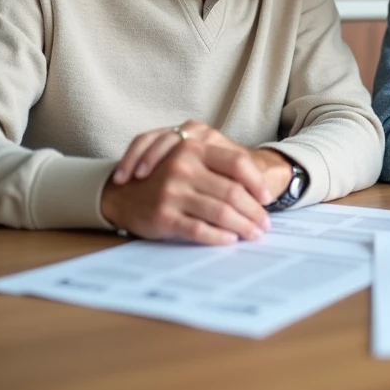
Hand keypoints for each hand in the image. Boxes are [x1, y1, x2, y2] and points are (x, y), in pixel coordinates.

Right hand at [101, 123, 274, 244]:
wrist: (120, 194)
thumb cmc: (164, 178)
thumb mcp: (187, 162)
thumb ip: (216, 167)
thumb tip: (257, 191)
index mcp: (193, 148)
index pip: (237, 163)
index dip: (257, 182)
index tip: (268, 198)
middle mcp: (183, 167)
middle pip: (233, 191)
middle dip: (254, 211)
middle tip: (265, 224)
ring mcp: (172, 192)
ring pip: (221, 212)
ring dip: (243, 226)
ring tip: (254, 234)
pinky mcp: (164, 216)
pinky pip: (200, 229)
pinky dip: (219, 237)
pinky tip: (231, 240)